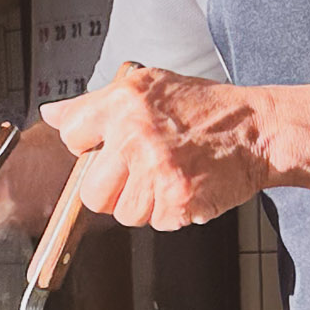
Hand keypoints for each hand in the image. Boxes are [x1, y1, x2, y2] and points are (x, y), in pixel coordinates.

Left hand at [42, 67, 269, 230]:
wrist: (258, 130)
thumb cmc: (206, 109)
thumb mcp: (149, 86)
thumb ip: (96, 103)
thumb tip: (52, 114)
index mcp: (125, 102)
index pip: (72, 137)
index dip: (90, 146)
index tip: (110, 147)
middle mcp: (136, 135)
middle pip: (91, 191)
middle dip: (112, 188)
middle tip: (140, 171)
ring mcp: (156, 170)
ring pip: (123, 213)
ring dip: (143, 203)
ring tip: (167, 177)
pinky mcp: (176, 200)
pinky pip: (155, 223)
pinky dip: (170, 212)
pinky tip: (185, 187)